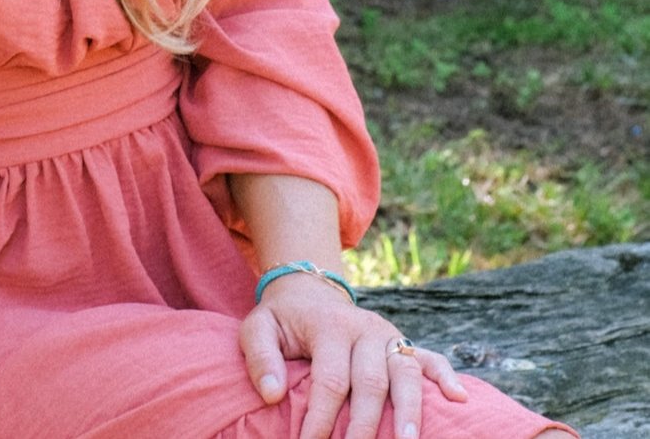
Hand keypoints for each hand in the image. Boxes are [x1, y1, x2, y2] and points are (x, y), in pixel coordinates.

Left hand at [239, 273, 467, 438]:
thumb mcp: (257, 328)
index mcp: (328, 326)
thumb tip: (272, 393)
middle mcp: (363, 328)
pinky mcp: (402, 342)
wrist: (308, 292)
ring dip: (409, 410)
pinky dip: (445, 375)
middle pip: (371, 383)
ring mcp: (387, 334)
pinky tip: (459, 397)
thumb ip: (259, 357)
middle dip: (365, 427)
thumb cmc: (283, 320)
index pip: (330, 380)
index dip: (322, 419)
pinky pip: (429, 356)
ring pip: (404, 373)